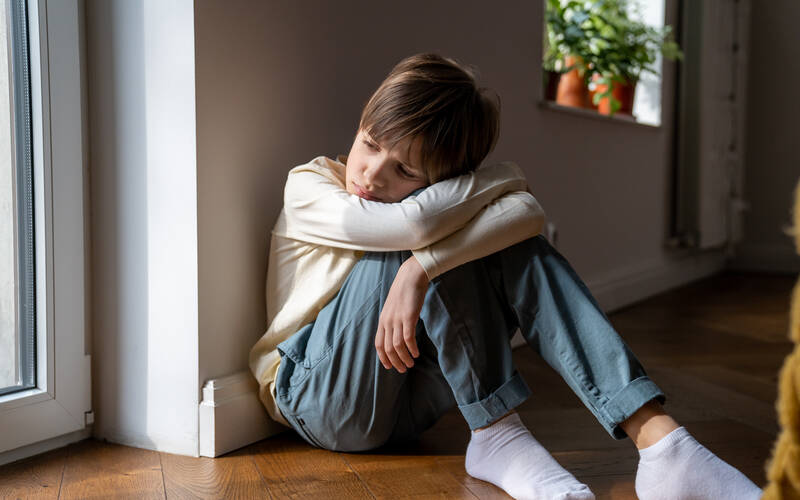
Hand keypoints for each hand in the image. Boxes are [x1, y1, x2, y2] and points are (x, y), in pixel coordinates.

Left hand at [375, 255, 429, 372]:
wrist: (410, 276)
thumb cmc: (404, 292)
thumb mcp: (393, 307)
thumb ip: (393, 320)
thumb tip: (396, 334)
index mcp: (383, 320)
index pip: (378, 344)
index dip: (383, 358)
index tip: (390, 366)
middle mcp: (387, 321)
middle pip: (387, 348)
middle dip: (395, 362)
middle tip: (403, 369)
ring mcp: (397, 319)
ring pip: (397, 346)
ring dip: (404, 358)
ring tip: (411, 363)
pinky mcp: (408, 317)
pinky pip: (408, 338)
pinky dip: (411, 348)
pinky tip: (416, 353)